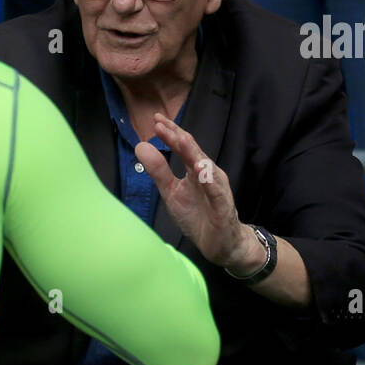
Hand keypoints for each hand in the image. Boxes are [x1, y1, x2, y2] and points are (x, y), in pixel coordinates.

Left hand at [134, 113, 262, 271]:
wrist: (220, 244)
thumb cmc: (198, 216)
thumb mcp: (171, 192)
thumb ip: (158, 170)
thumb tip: (141, 146)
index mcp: (195, 170)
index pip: (183, 147)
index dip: (170, 133)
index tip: (155, 119)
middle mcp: (208, 175)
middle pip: (194, 151)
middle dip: (178, 136)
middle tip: (162, 122)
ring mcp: (217, 189)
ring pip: (206, 167)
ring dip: (194, 152)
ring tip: (180, 138)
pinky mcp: (223, 207)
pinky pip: (217, 192)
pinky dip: (210, 181)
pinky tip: (201, 171)